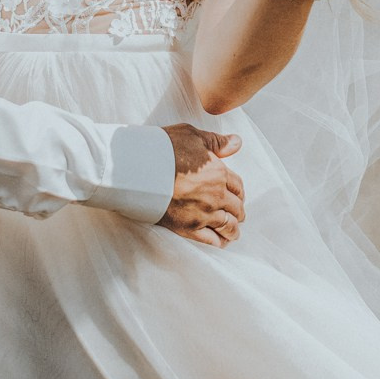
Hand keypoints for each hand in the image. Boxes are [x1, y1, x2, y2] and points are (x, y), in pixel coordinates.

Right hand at [157, 123, 244, 247]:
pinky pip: (210, 239)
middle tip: (238, 214)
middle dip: (238, 211)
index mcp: (219, 173)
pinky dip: (219, 242)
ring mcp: (203, 213)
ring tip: (233, 233)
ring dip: (233, 230)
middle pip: (236, 207)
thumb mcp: (193, 136)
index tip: (238, 196)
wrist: (139, 170)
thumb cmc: (164, 149)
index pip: (238, 186)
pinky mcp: (188, 227)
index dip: (239, 192)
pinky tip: (221, 242)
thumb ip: (216, 142)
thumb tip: (237, 143)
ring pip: (227, 225)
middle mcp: (215, 196)